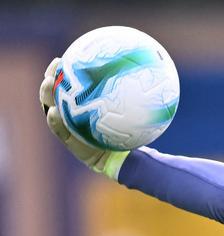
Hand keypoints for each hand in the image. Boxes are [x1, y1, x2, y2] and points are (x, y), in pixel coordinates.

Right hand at [39, 57, 128, 179]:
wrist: (136, 160)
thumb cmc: (137, 134)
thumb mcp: (140, 113)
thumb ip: (138, 93)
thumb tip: (150, 67)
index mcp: (86, 107)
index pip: (70, 87)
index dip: (61, 73)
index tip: (61, 60)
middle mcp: (76, 118)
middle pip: (56, 97)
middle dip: (49, 82)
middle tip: (52, 72)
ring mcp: (72, 132)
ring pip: (53, 112)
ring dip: (47, 98)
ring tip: (48, 85)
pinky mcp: (74, 147)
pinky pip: (62, 133)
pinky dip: (56, 123)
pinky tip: (54, 113)